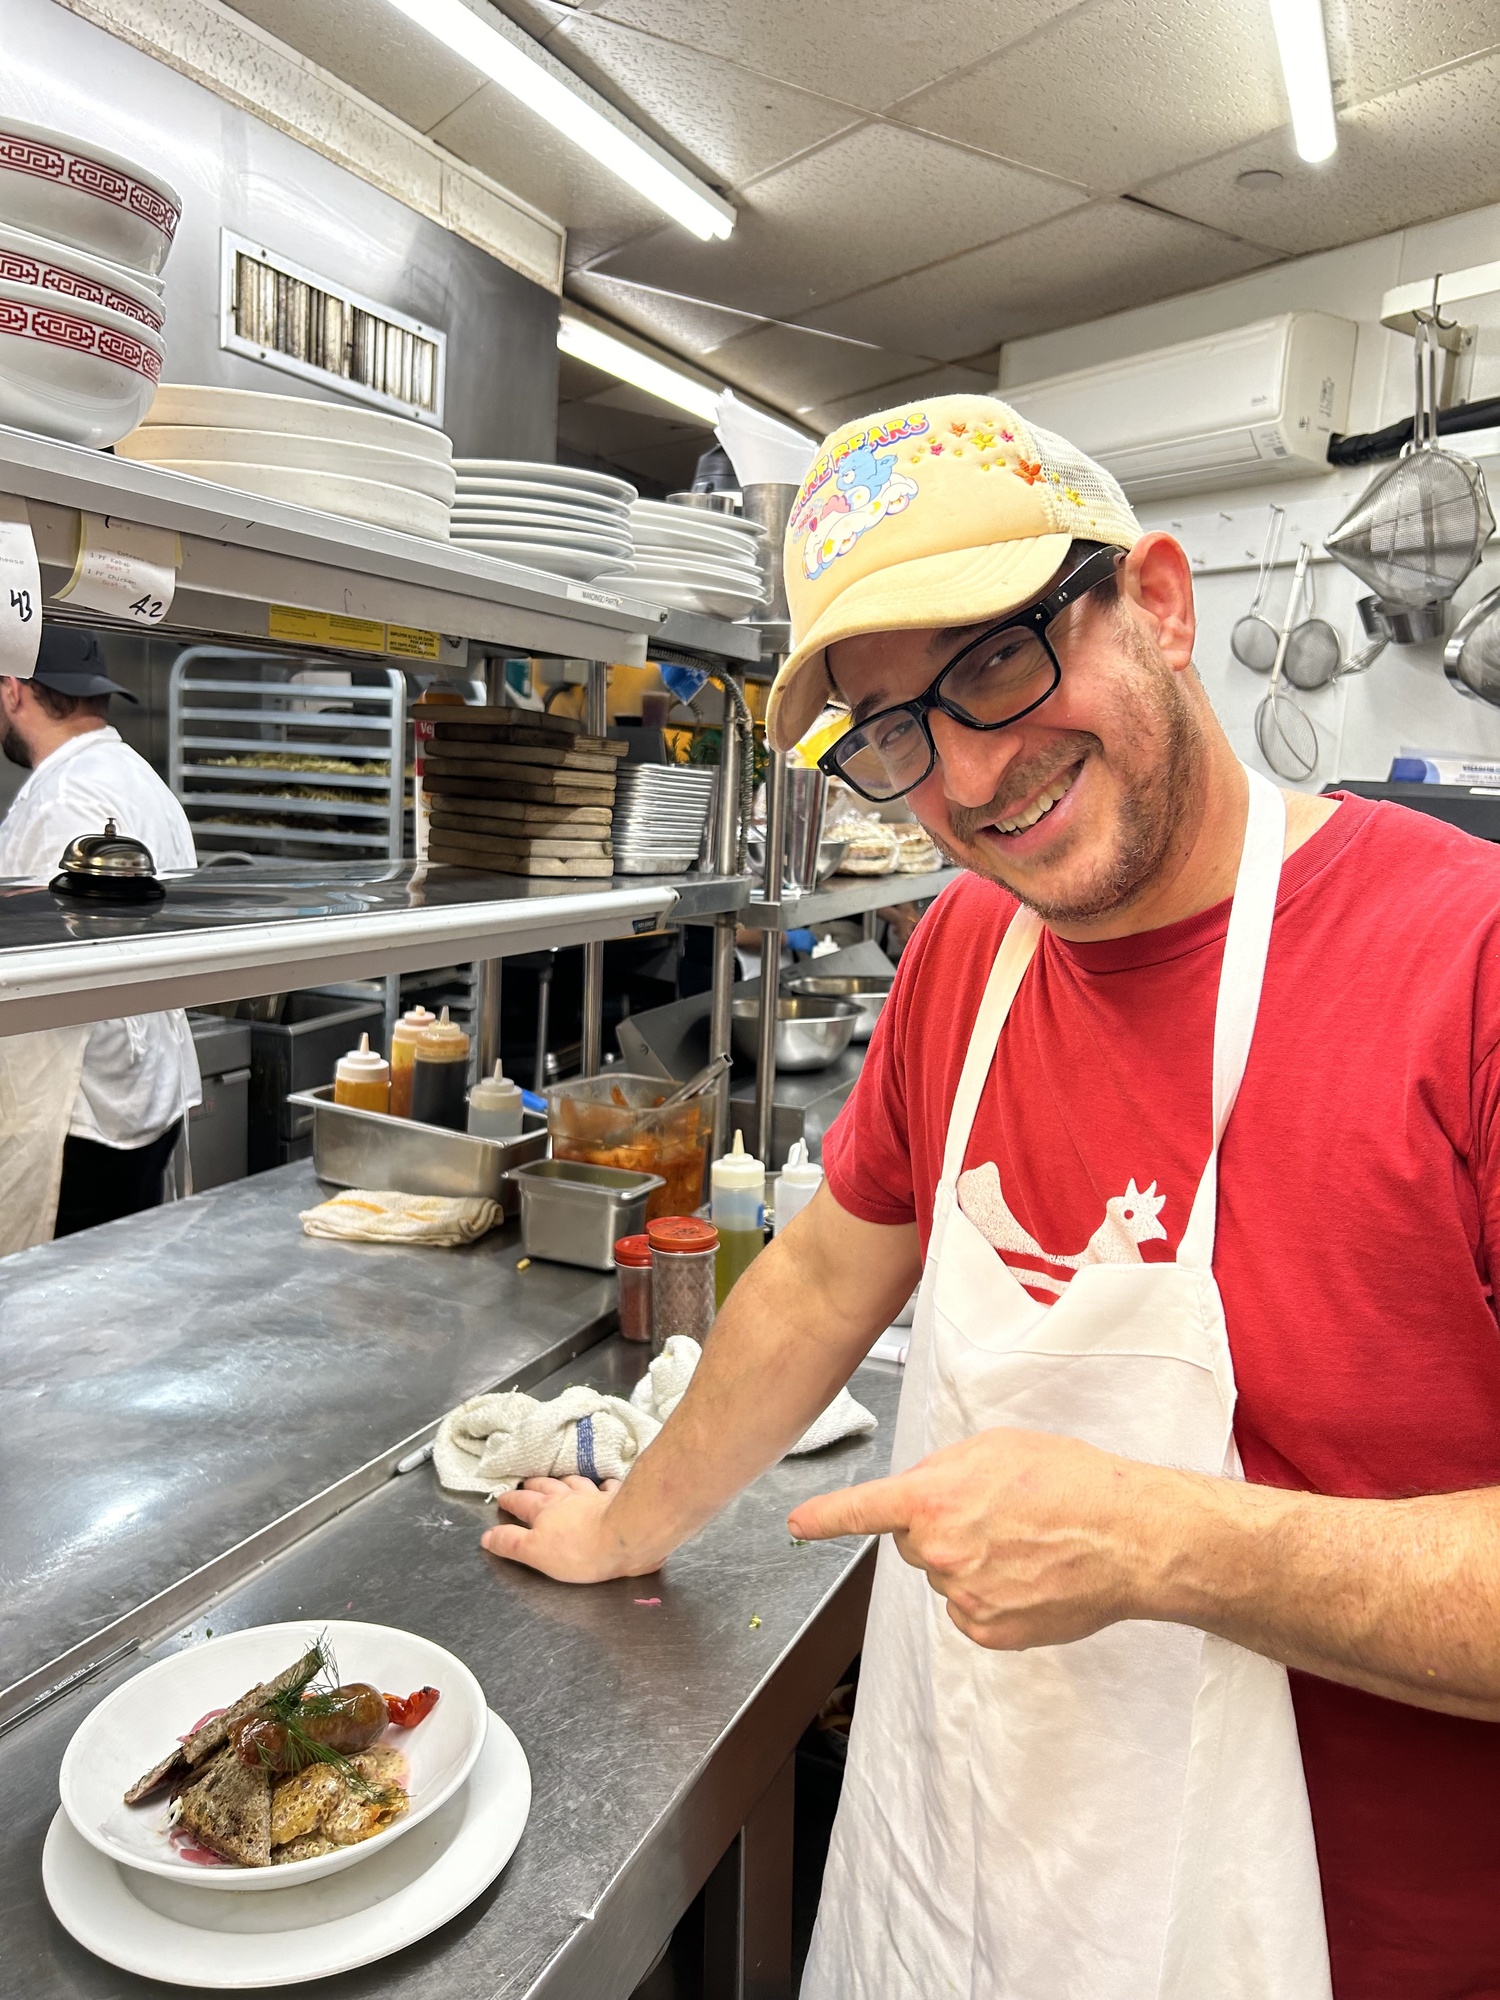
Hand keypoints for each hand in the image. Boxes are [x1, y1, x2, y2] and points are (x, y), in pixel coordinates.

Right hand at [481, 1475, 659, 1582]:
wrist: (626, 1535)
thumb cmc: (578, 1550)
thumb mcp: (535, 1552)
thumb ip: (511, 1543)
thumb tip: (485, 1536)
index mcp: (545, 1511)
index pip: (522, 1503)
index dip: (510, 1501)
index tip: (502, 1498)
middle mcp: (567, 1498)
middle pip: (547, 1486)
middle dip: (534, 1485)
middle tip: (526, 1483)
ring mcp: (594, 1496)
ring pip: (575, 1482)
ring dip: (565, 1481)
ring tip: (560, 1480)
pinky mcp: (618, 1499)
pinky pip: (608, 1487)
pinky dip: (604, 1485)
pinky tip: (605, 1484)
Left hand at [787, 1427, 1188, 1648]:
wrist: (1128, 1537)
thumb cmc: (1071, 1482)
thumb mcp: (997, 1448)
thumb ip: (944, 1470)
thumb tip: (921, 1494)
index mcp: (935, 1498)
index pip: (863, 1509)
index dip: (824, 1518)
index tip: (796, 1524)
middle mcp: (940, 1551)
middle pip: (914, 1543)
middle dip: (940, 1528)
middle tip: (995, 1514)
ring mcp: (963, 1596)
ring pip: (945, 1578)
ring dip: (971, 1562)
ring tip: (1025, 1544)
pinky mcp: (989, 1631)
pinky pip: (969, 1611)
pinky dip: (992, 1596)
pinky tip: (1030, 1576)